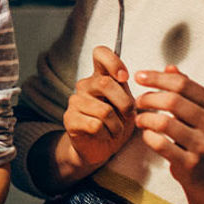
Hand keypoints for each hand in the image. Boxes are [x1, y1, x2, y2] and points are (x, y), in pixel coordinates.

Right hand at [62, 45, 136, 168]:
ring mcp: (75, 102)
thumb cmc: (116, 124)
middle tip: (128, 114)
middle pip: (105, 83)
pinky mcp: (70, 119)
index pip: (100, 54)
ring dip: (117, 125)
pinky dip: (107, 134)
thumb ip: (129, 90)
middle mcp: (85, 86)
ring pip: (104, 110)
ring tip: (115, 130)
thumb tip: (133, 76)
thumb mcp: (128, 106)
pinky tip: (104, 135)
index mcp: (100, 77)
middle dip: (124, 103)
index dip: (113, 61)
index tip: (124, 77)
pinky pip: (95, 125)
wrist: (100, 150)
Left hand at [133, 64, 203, 185]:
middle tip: (137, 101)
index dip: (157, 78)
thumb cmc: (199, 136)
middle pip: (172, 101)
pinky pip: (160, 144)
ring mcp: (203, 144)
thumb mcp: (199, 111)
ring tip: (139, 119)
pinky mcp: (190, 162)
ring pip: (164, 123)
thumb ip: (186, 89)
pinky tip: (146, 134)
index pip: (182, 84)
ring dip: (145, 118)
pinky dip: (148, 137)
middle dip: (148, 98)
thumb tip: (170, 68)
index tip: (138, 76)